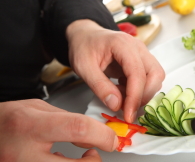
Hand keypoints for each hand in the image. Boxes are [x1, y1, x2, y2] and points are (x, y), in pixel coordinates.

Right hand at [0, 99, 117, 161]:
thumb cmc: (9, 120)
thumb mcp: (39, 108)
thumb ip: (68, 120)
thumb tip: (94, 135)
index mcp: (31, 126)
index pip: (77, 129)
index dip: (102, 135)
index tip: (112, 138)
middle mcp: (25, 155)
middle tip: (95, 153)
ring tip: (80, 159)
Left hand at [66, 19, 164, 122]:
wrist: (85, 36)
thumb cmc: (83, 48)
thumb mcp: (84, 67)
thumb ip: (100, 86)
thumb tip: (117, 106)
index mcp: (123, 45)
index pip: (138, 73)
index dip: (135, 96)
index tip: (128, 115)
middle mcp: (138, 47)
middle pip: (155, 74)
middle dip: (145, 96)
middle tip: (128, 109)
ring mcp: (142, 53)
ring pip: (156, 76)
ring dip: (144, 93)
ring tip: (123, 99)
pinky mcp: (142, 61)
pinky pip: (150, 78)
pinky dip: (140, 90)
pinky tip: (123, 91)